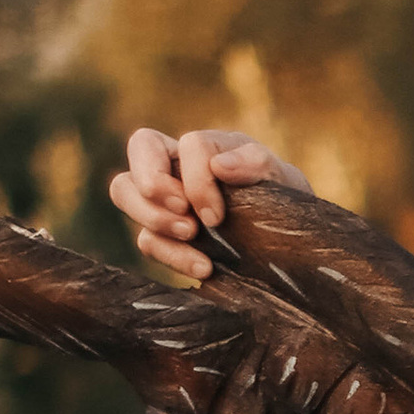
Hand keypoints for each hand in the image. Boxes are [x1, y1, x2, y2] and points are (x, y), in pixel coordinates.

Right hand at [109, 124, 312, 283]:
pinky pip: (146, 239)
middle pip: (139, 148)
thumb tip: (221, 166)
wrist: (290, 247)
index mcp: (208, 146)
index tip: (216, 215)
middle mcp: (178, 165)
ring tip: (192, 237)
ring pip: (124, 190)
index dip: (196, 178)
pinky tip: (205, 269)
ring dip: (152, 217)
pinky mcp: (163, 236)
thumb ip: (256, 164)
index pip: (187, 145)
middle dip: (153, 184)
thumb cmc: (284, 203)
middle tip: (187, 219)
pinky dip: (171, 255)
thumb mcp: (282, 180)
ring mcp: (164, 200)